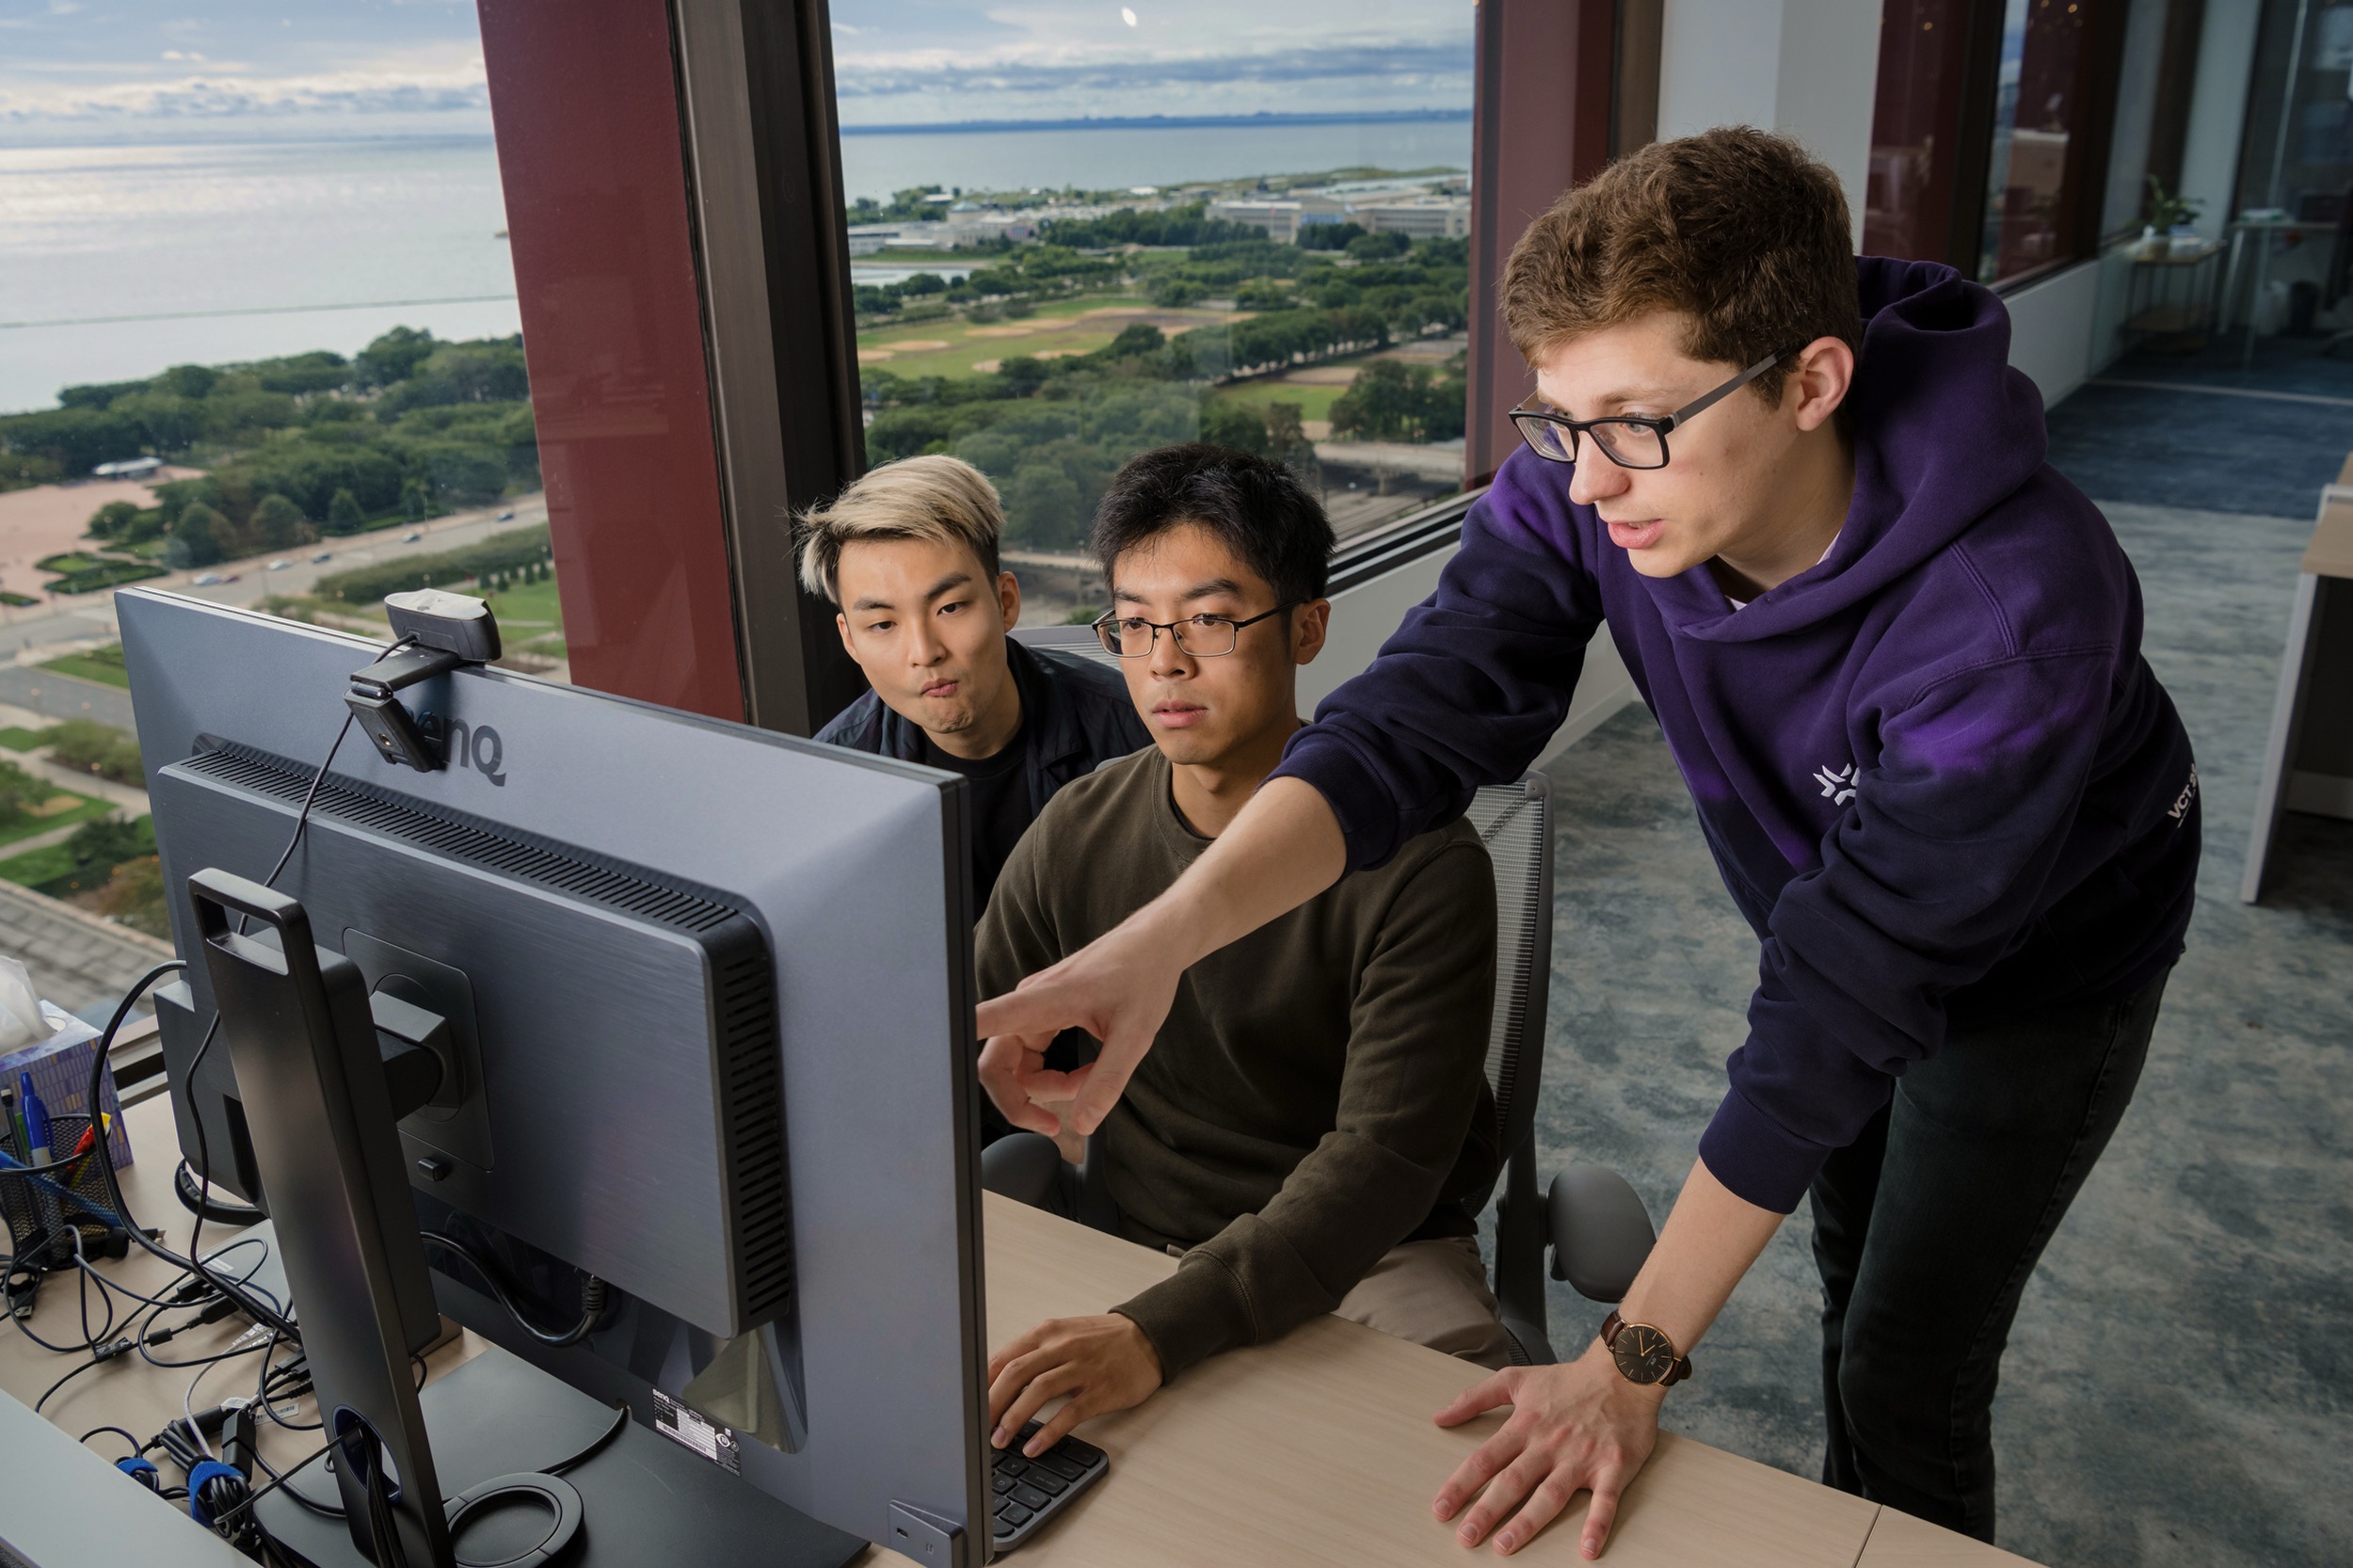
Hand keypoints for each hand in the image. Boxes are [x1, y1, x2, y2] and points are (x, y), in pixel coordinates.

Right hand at [975, 921, 1183, 1135]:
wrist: (1156, 945)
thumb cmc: (1144, 975)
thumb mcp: (1135, 1036)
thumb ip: (1106, 1081)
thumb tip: (1083, 1123)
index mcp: (1042, 1001)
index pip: (983, 1021)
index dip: (956, 1043)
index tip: (944, 1071)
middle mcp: (1029, 1003)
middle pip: (995, 1064)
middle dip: (1021, 1099)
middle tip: (1055, 1124)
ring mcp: (1034, 1008)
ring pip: (1015, 1064)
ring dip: (1047, 1086)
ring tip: (1090, 1082)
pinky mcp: (1044, 1012)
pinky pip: (1032, 1054)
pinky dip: (1055, 1073)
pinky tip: (1087, 1071)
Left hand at [987, 1314, 1162, 1455]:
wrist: (1148, 1337)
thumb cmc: (1102, 1339)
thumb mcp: (1064, 1335)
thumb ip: (1034, 1353)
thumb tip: (997, 1382)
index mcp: (1048, 1332)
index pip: (1004, 1356)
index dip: (983, 1383)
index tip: (969, 1404)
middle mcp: (1062, 1346)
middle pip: (1016, 1373)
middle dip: (991, 1404)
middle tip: (978, 1427)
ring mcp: (1083, 1367)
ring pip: (1039, 1391)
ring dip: (1014, 1418)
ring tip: (1000, 1440)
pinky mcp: (1102, 1389)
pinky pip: (1070, 1413)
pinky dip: (1048, 1432)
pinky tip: (1034, 1447)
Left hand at [1431, 1346, 1663, 1557]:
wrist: (1623, 1372)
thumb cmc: (1568, 1380)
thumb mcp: (1515, 1379)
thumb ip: (1475, 1398)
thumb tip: (1439, 1417)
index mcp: (1524, 1425)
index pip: (1485, 1459)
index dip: (1460, 1485)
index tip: (1441, 1509)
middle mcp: (1549, 1444)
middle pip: (1513, 1481)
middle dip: (1487, 1511)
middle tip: (1465, 1538)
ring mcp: (1582, 1457)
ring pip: (1551, 1494)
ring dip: (1528, 1521)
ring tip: (1505, 1545)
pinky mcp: (1614, 1466)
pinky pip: (1606, 1500)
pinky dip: (1598, 1525)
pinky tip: (1588, 1550)